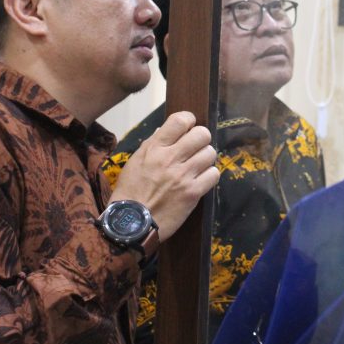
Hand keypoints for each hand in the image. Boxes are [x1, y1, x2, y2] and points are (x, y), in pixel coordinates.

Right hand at [110, 111, 218, 240]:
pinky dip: (209, 176)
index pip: (180, 120)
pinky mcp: (193, 193)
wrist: (131, 223)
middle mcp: (171, 158)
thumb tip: (165, 130)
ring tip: (197, 166)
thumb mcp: (135, 161)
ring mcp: (183, 175)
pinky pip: (214, 174)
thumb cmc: (130, 191)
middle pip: (202, 134)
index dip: (189, 120)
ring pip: (210, 153)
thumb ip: (152, 144)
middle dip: (201, 139)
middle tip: (195, 148)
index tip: (187, 128)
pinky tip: (200, 180)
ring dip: (205, 158)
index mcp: (154, 148)